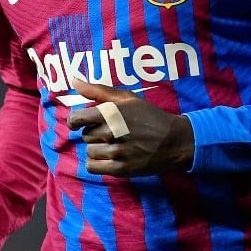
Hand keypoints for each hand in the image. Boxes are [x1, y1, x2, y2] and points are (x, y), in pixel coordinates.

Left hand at [66, 79, 194, 176]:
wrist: (176, 141)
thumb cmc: (151, 117)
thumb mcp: (129, 99)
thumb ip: (99, 91)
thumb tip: (74, 81)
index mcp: (113, 113)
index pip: (77, 118)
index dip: (76, 121)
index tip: (81, 122)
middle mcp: (113, 132)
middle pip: (86, 135)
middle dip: (96, 133)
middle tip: (114, 132)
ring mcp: (116, 151)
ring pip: (90, 151)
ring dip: (99, 148)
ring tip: (117, 144)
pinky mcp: (120, 168)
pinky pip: (93, 166)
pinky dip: (98, 162)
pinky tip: (112, 157)